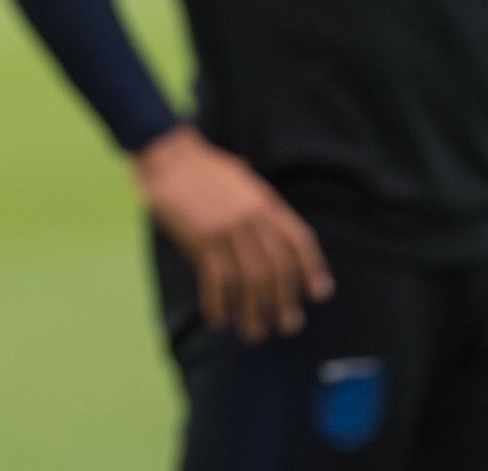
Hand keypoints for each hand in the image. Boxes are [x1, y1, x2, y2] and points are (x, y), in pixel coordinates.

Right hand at [132, 124, 333, 344]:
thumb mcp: (241, 178)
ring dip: (254, 312)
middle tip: (288, 326)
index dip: (313, 268)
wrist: (168, 155)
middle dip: (285, 301)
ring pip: (250, 281)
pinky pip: (216, 282)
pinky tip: (218, 321)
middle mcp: (251, 217)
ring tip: (254, 334)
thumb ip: (258, 200)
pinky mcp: (201, 239)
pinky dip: (219, 306)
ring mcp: (227, 229)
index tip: (319, 294)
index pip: (299, 239)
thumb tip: (273, 222)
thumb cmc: (202, 167)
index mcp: (265, 201)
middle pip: (278, 268)